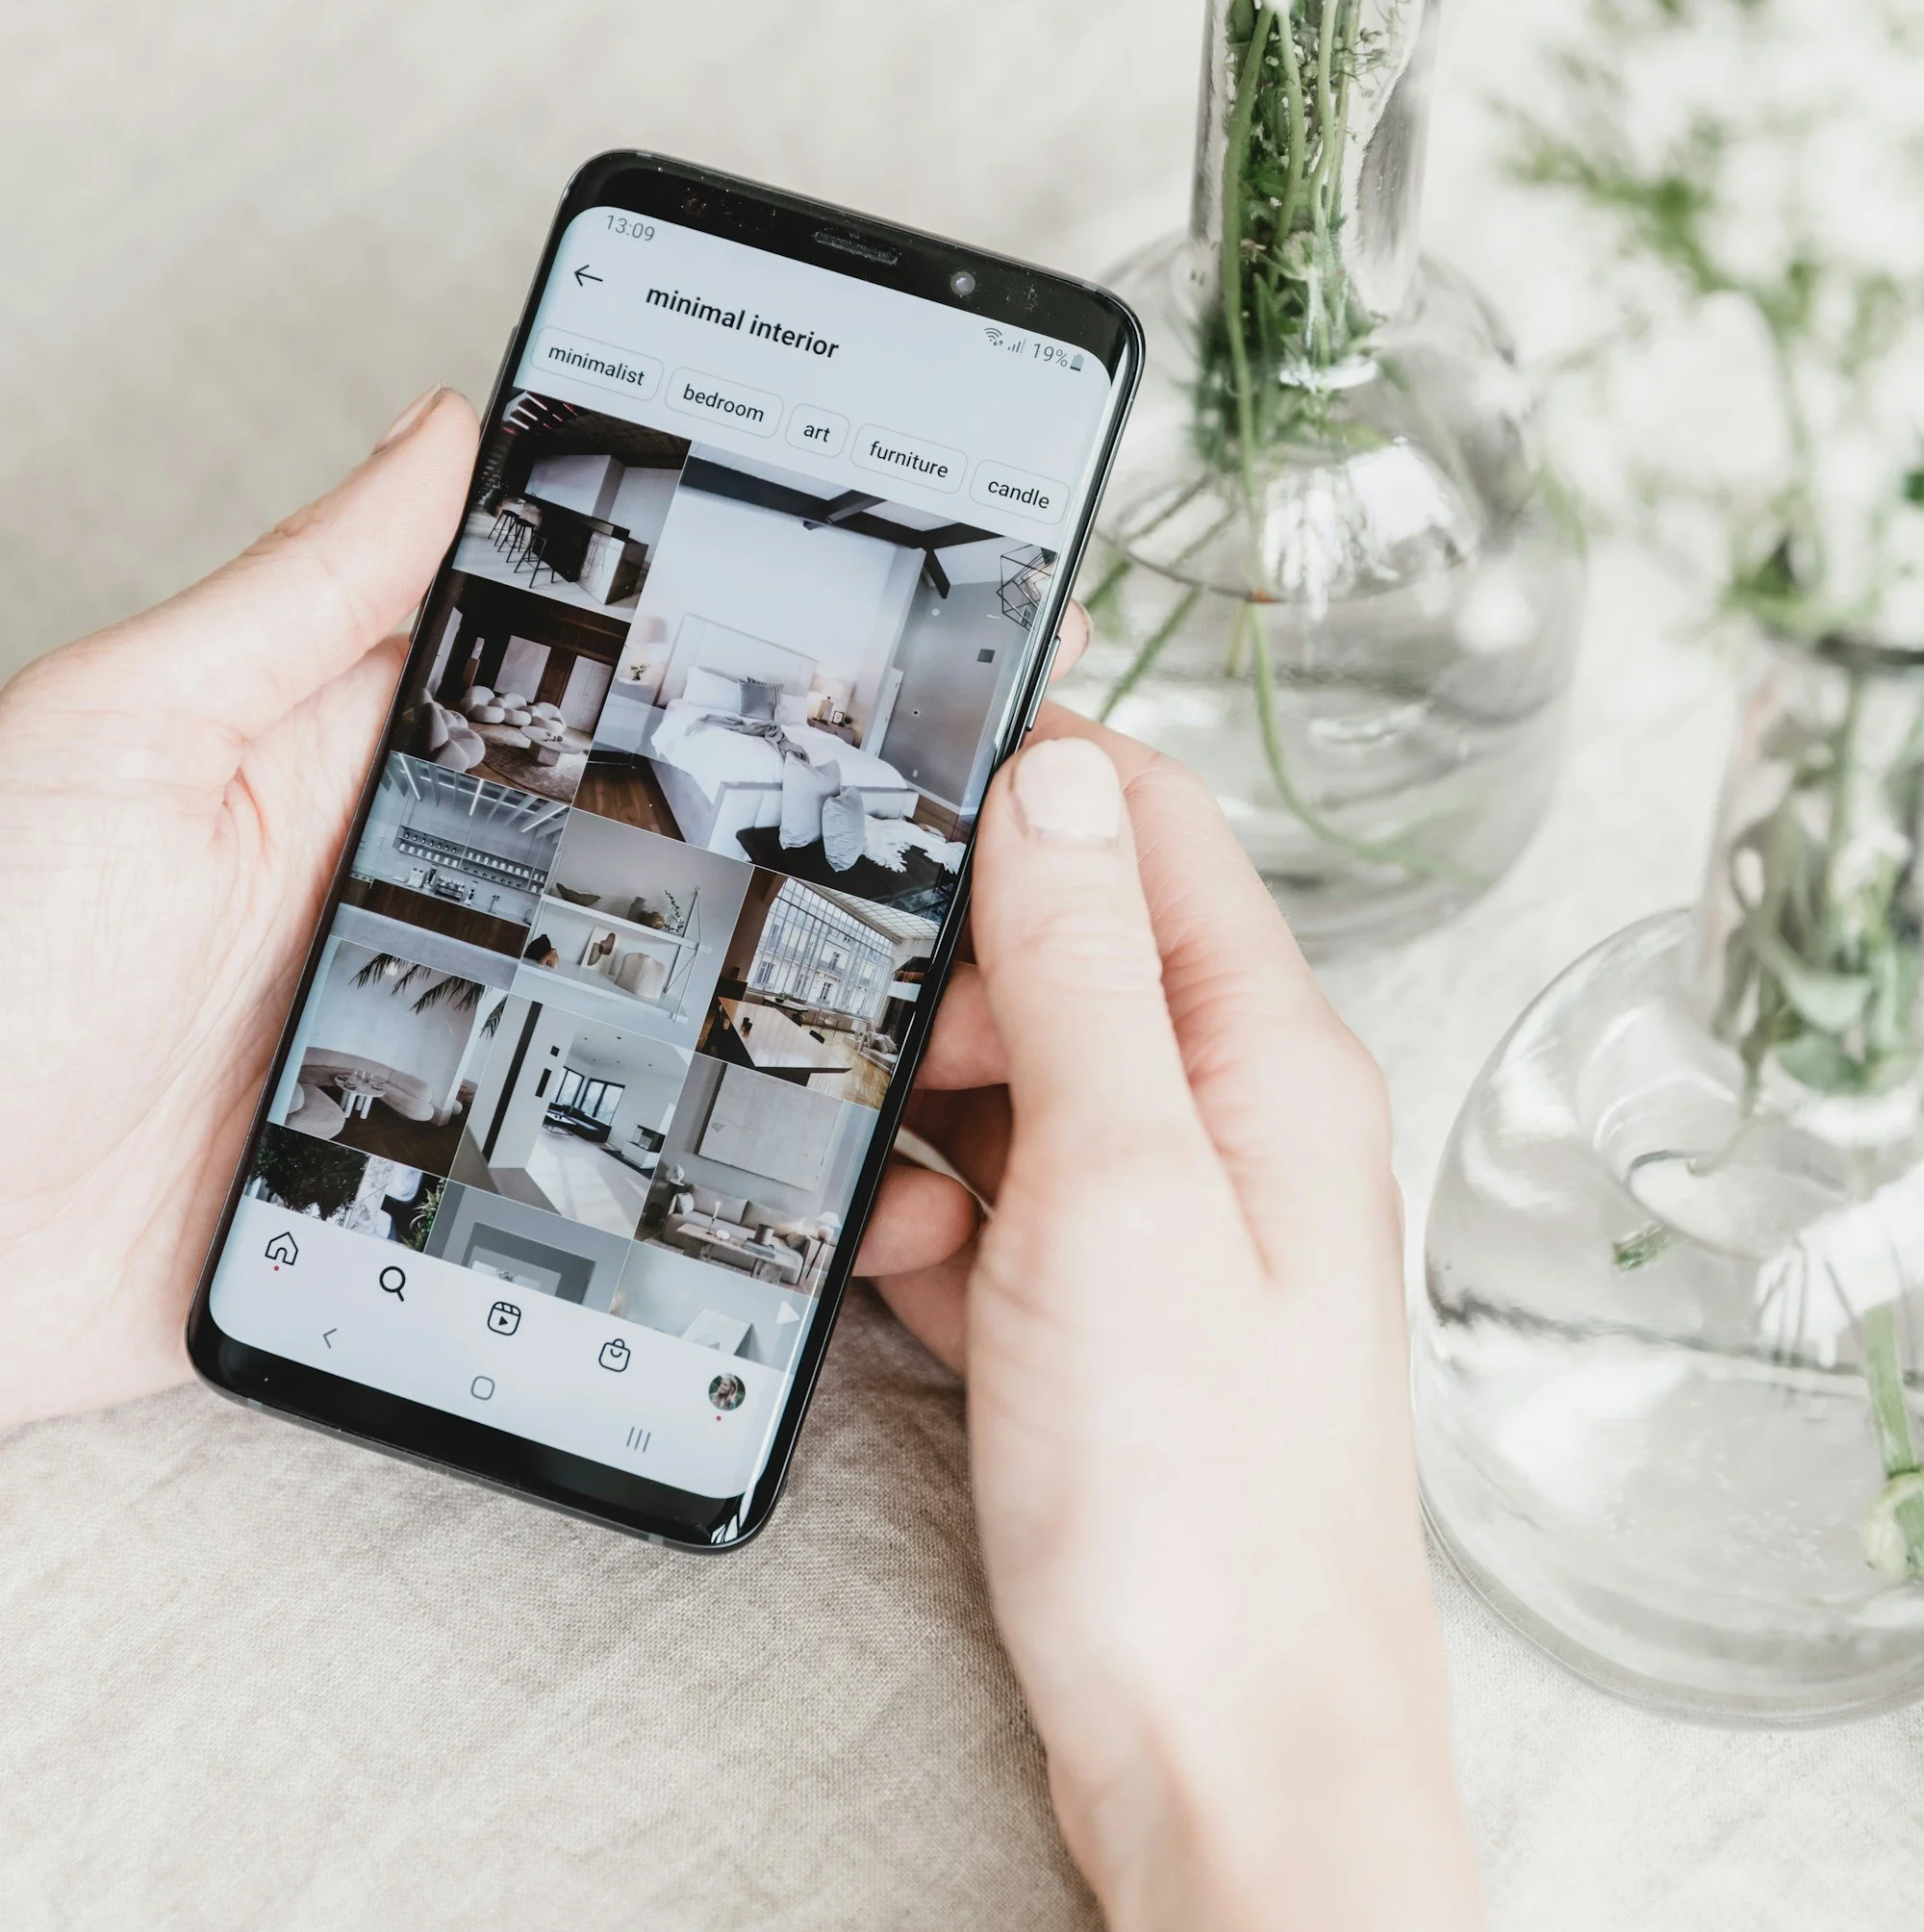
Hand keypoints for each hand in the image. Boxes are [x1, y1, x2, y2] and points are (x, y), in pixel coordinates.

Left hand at [0, 404, 1076, 1427]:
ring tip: (959, 1041)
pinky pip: (578, 1191)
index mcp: (368, 767)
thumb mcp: (134, 731)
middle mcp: (424, 908)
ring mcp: (428, 1059)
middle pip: (657, 875)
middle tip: (992, 884)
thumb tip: (452, 427)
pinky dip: (689, 1192)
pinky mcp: (408, 1204)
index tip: (892, 678)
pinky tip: (810, 1204)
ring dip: (780, 1041)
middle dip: (812, 878)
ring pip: (650, 1034)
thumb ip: (310, 595)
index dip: (734, 684)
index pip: (593, 703)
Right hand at [853, 716, 1481, 1931]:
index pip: (1154, 827)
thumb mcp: (1116, 1183)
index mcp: (1268, 1057)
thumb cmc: (1198, 1504)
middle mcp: (1233, 1122)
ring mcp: (1169, 1223)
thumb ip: (1081, 969)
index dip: (1029, 787)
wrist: (1222, 1762)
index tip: (899, 787)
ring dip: (925, 1115)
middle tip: (874, 1044)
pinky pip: (999, 1209)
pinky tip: (905, 1279)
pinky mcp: (1108, 1316)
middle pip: (1069, 951)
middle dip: (949, 980)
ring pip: (1016, 1085)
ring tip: (886, 1191)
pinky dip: (933, 1224)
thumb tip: (1057, 778)